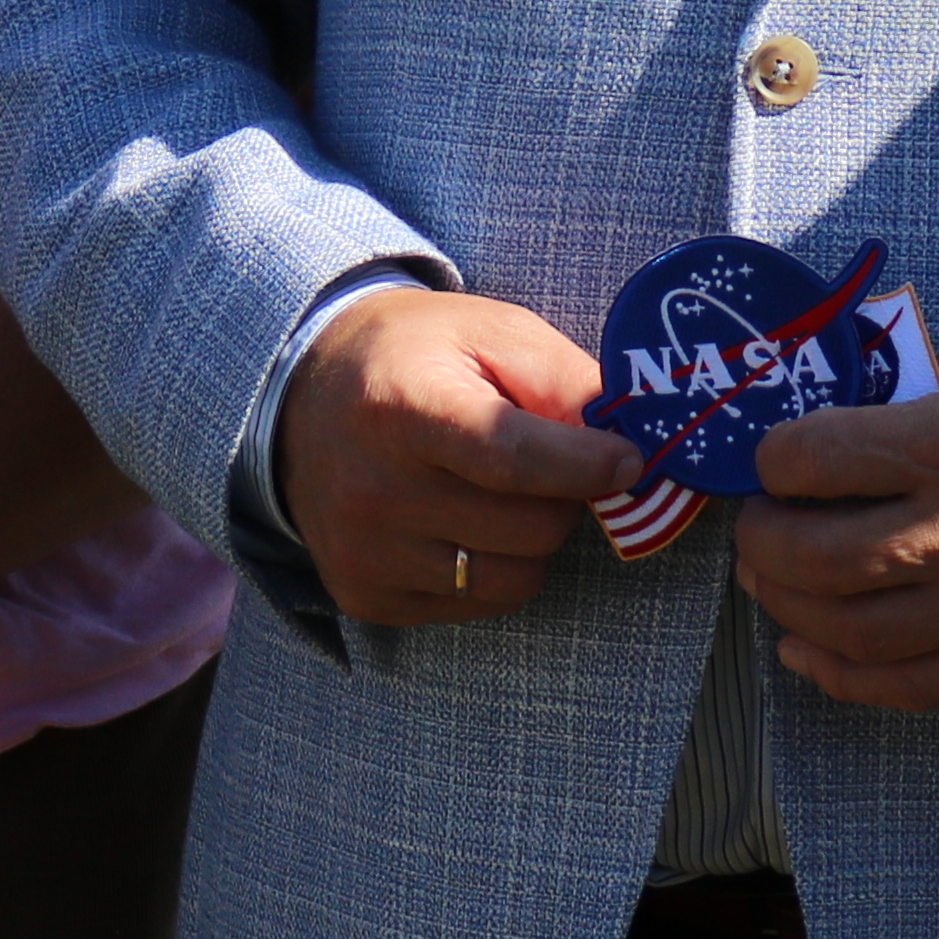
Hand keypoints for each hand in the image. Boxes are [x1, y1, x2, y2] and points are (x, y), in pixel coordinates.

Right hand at [275, 285, 636, 626]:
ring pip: (514, 580)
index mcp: (405, 409)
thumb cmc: (416, 356)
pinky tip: (461, 520)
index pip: (513, 459)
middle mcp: (375, 491)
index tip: (630, 462)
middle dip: (564, 497)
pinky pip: (476, 605)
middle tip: (549, 462)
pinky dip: (490, 568)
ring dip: (532, 540)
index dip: (586, 467)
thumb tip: (633, 443)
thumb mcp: (492, 333)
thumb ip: (565, 380)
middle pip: (531, 530)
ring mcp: (366, 554)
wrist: (304, 394)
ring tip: (501, 492)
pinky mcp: (365, 596)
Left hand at [733, 336, 938, 712]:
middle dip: (762, 543)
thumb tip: (821, 420)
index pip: (820, 460)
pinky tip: (806, 650)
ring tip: (772, 581)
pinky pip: (908, 688)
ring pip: (850, 633)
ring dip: (787, 608)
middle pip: (818, 559)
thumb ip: (906, 398)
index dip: (774, 457)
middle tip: (757, 525)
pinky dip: (840, 675)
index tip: (774, 456)